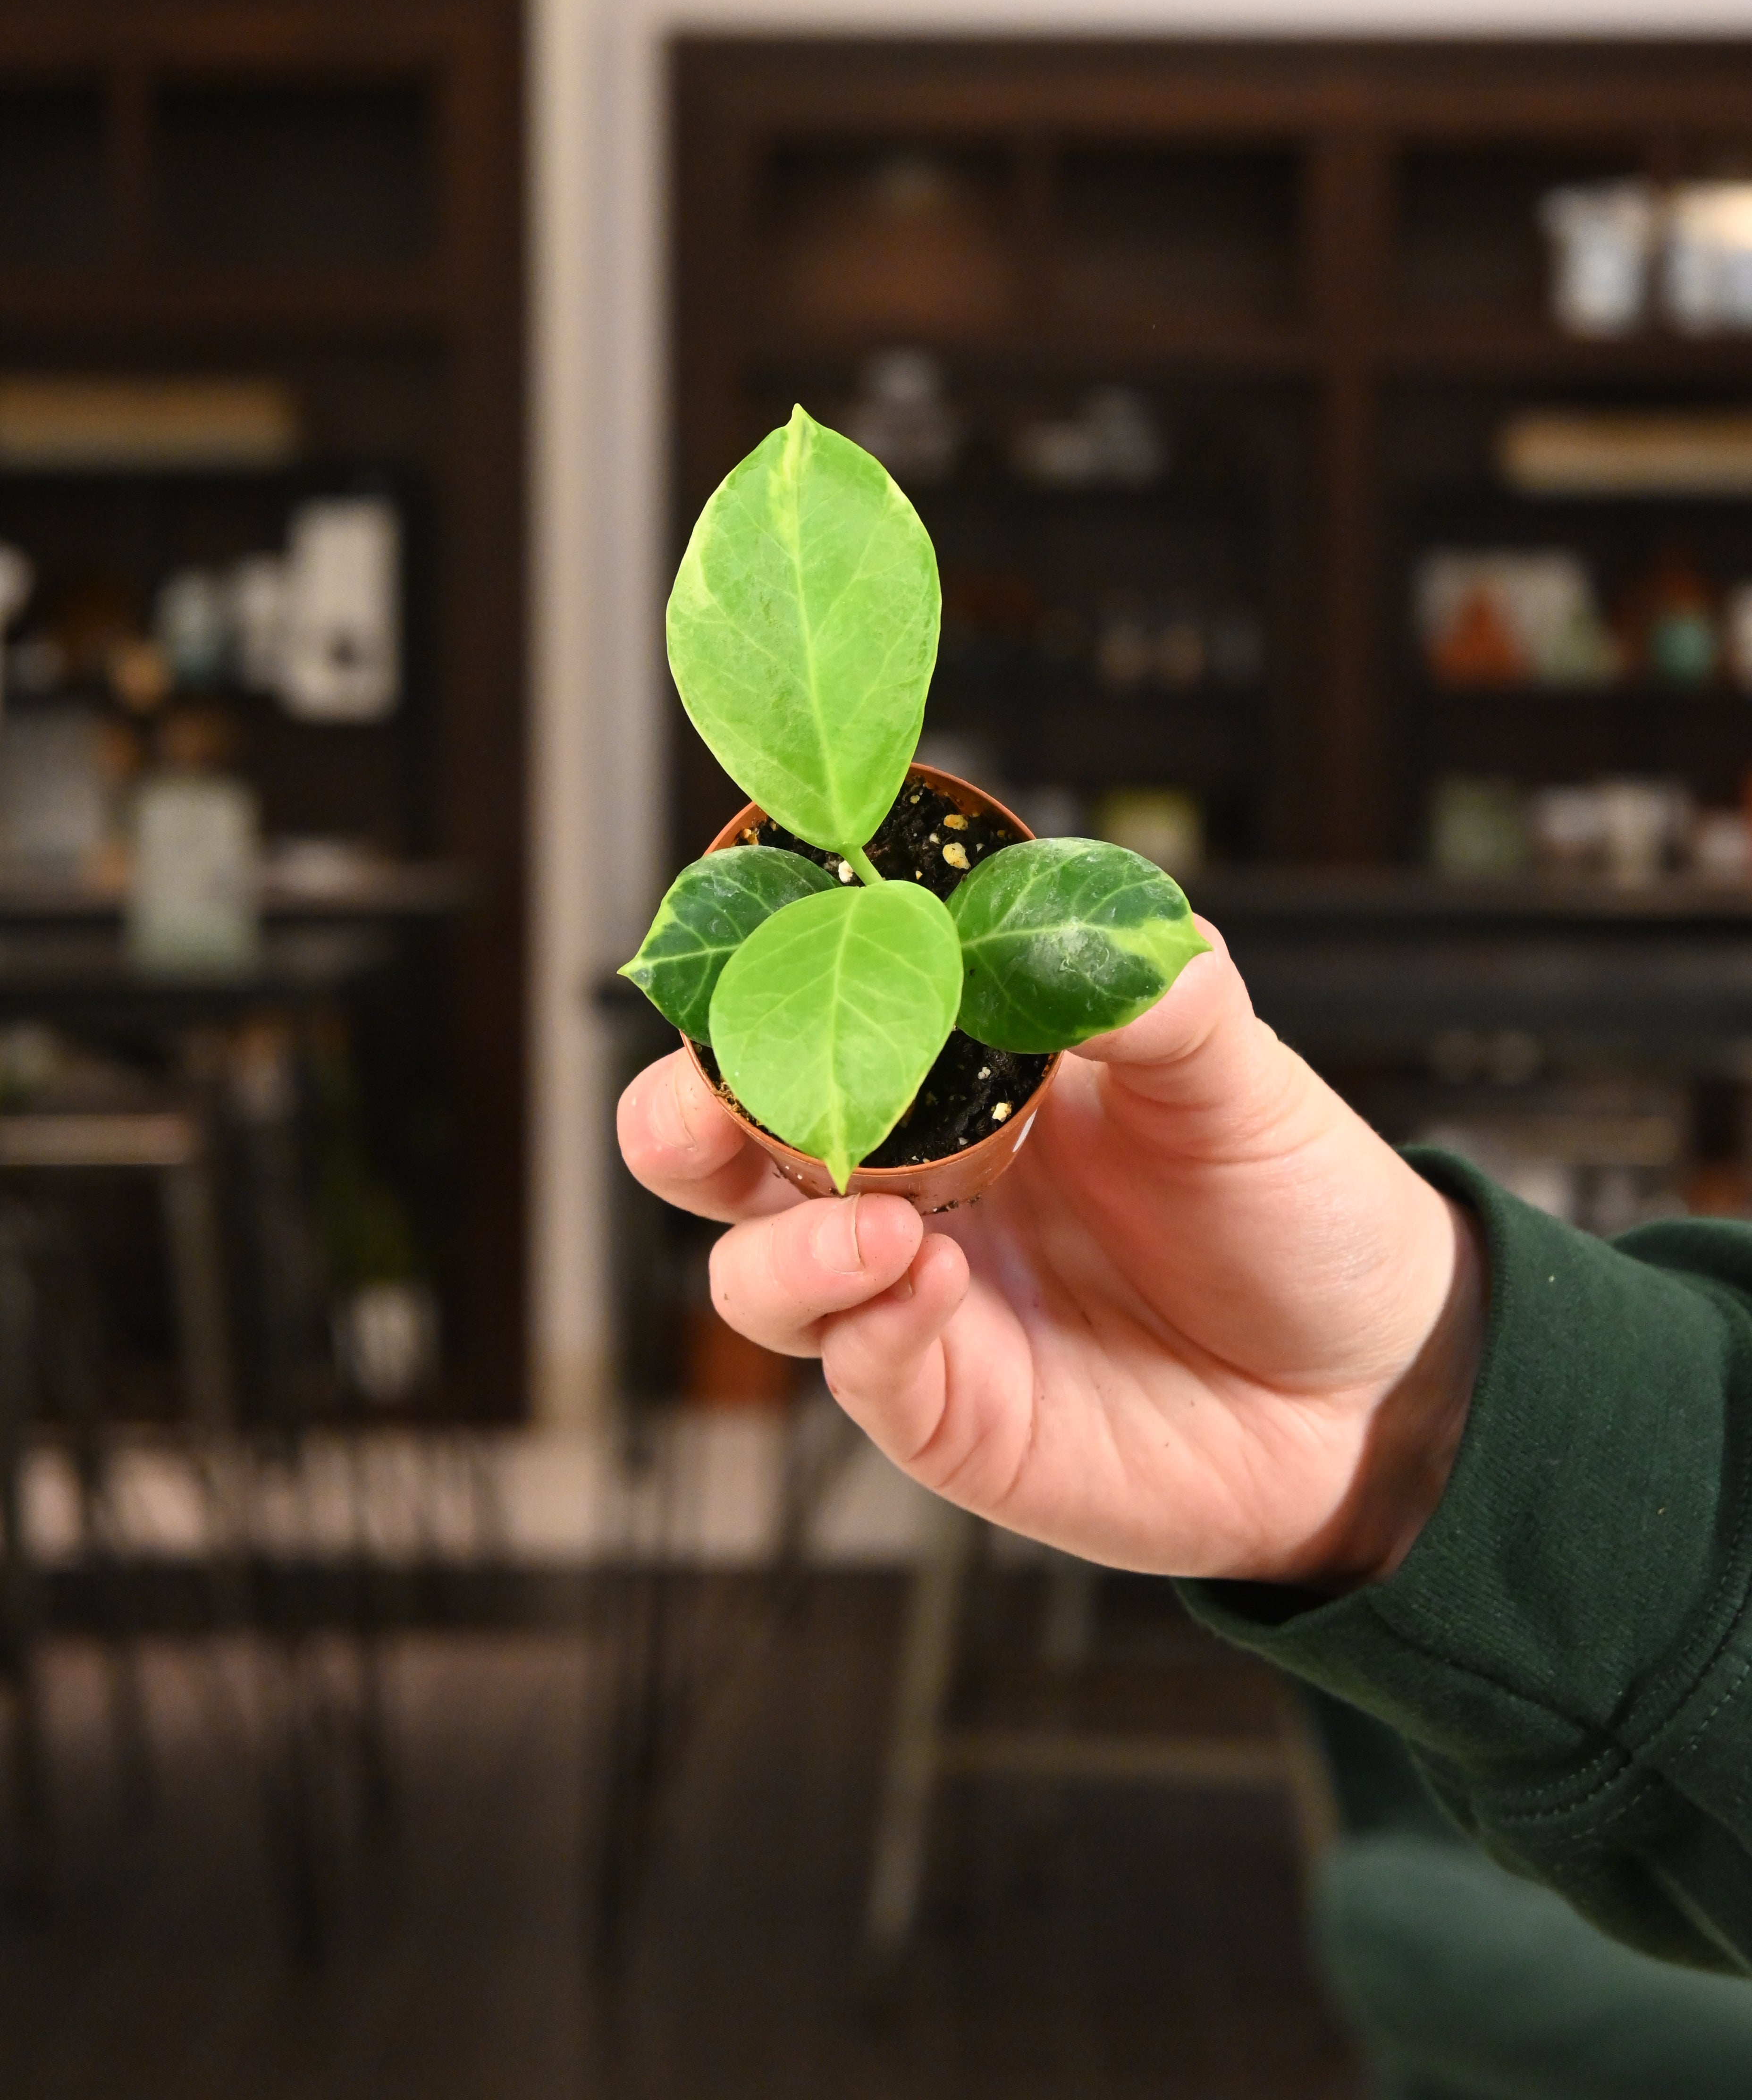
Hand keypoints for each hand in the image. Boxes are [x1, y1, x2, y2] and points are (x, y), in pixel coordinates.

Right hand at [616, 924, 1485, 1584]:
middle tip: (700, 1100)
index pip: (808, 1013)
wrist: (1375, 1387)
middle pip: (723, 1147)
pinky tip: (930, 1287)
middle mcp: (910, 1184)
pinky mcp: (948, 1409)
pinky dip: (870, 1326)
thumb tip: (1070, 922)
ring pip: (759, 1272)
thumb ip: (1159, 991)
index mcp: (957, 1075)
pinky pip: (859, 1368)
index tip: (751, 935)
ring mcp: (917, 1300)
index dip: (756, 974)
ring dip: (786, 1243)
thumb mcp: (1239, 1075)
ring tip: (882, 1229)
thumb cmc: (1296, 1212)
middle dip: (679, 1117)